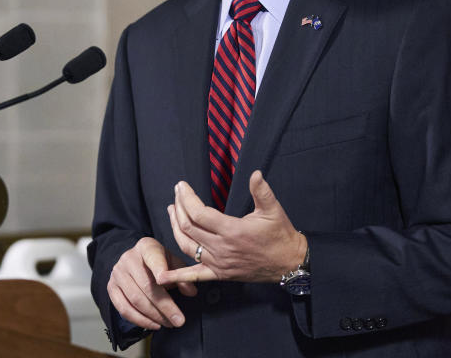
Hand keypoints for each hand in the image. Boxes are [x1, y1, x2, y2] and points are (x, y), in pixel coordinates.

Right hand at [107, 237, 197, 329]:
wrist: (134, 260)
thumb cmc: (157, 261)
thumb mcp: (172, 261)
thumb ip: (182, 274)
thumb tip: (191, 292)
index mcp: (146, 247)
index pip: (153, 258)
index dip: (160, 270)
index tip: (169, 283)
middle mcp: (128, 258)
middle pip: (146, 286)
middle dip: (164, 306)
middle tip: (179, 320)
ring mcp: (117, 274)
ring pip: (135, 300)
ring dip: (154, 316)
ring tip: (169, 323)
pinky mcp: (111, 288)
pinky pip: (124, 309)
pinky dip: (140, 320)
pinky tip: (154, 324)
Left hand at [158, 170, 305, 284]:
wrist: (288, 263)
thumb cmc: (280, 235)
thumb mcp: (273, 210)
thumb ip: (261, 191)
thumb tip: (255, 173)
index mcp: (232, 230)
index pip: (199, 213)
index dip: (186, 198)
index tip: (181, 186)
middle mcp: (221, 248)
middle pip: (188, 227)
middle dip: (179, 208)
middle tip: (176, 194)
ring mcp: (218, 263)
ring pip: (187, 246)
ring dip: (174, 228)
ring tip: (171, 212)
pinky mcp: (220, 274)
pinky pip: (195, 275)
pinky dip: (177, 275)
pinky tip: (161, 276)